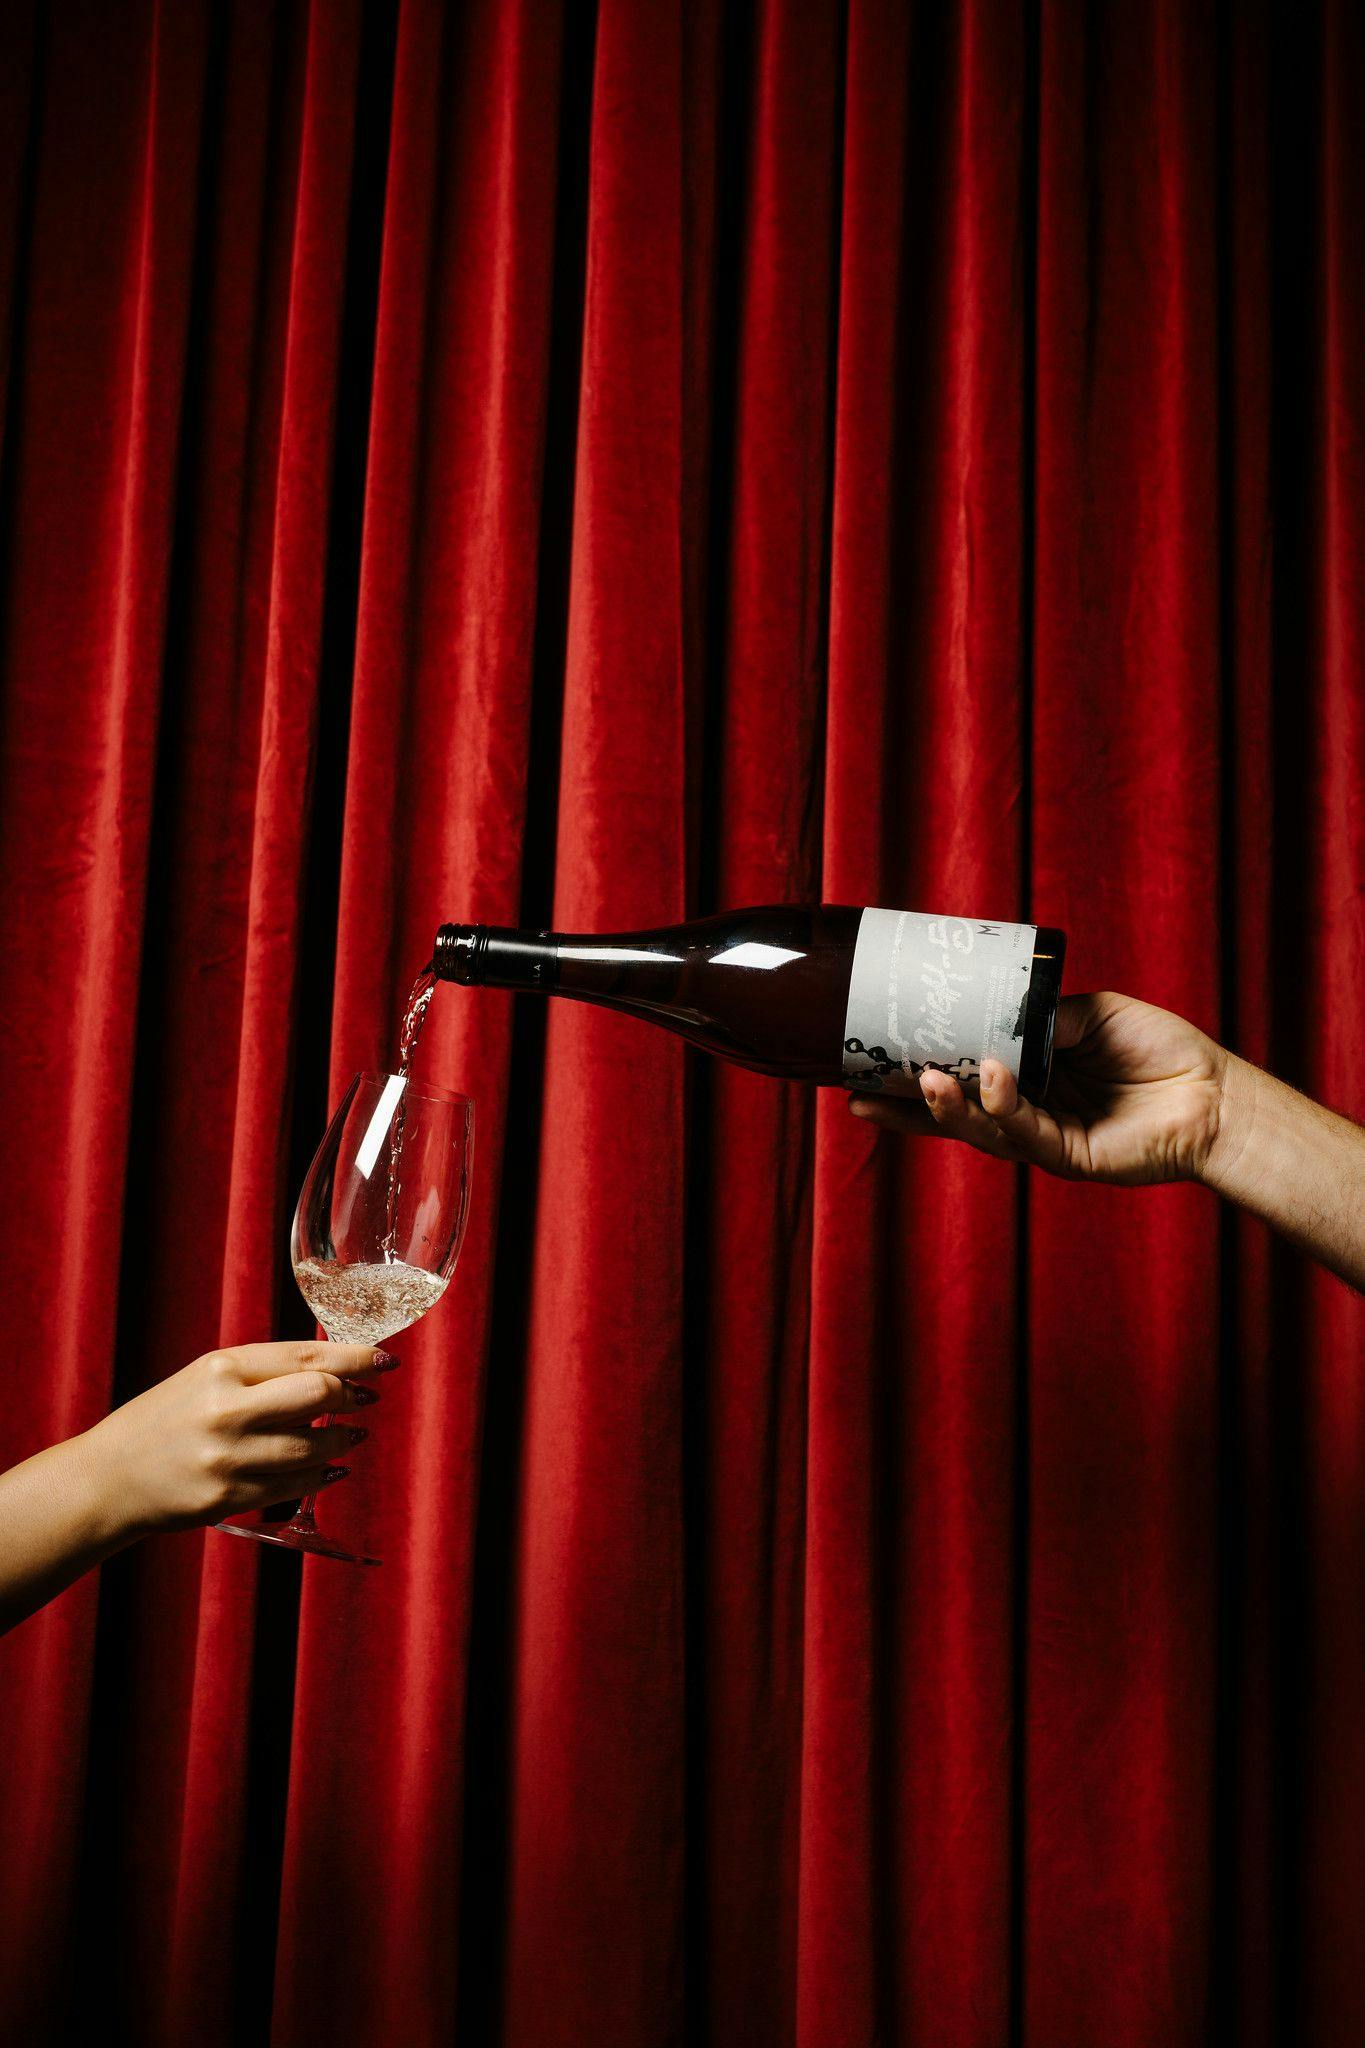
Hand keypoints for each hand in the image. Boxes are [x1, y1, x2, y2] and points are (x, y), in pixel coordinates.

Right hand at [78, 1340, 397, 1538]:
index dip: (356, 1357)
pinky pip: (296, 1487)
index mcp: (222, 1368)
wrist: (109, 1478)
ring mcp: (229, 1458)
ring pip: (313, 1446)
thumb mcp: (207, 1376)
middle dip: (353, 1395)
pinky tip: (334, 1466)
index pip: (307, 1356)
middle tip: (366, 1398)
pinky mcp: (229, 1499)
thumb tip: (335, 1366)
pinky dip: (323, 1475)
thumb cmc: (166, 1418)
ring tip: (352, 1434)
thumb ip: (266, 1370)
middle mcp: (227, 1410)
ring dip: (344, 1439)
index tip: (384, 1360)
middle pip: (318, 1394)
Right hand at [848, 992, 1230, 1185]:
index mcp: (1024, 1077)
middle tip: (857, 1093)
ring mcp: (1042, 1138)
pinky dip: (1003, 1105)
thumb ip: (1043, 1015)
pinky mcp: (1066, 1155)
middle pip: (951, 1113)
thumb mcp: (1093, 1011)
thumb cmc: (1159, 1050)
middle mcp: (1024, 1111)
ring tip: (922, 1082)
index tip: (865, 1063)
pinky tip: (992, 1077)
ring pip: (979, 1128)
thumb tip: (997, 1017)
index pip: (959, 1076)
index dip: (912, 1074)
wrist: (1215, 1094)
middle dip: (903, 1107)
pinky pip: (1024, 1131)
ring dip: (946, 1107)